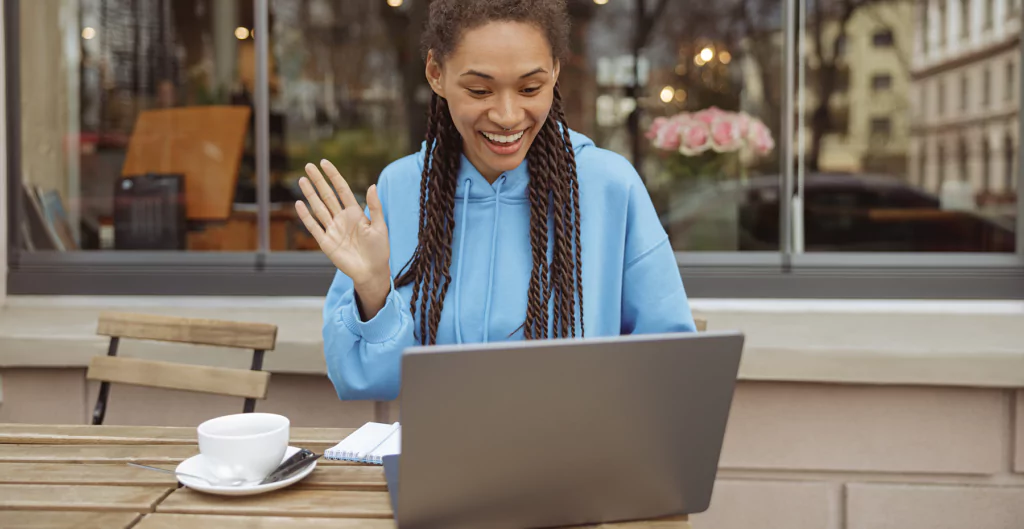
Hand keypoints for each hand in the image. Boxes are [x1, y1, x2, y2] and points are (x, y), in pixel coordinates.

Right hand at [295, 160, 390, 297]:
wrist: (372, 271)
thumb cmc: (379, 249)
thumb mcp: (380, 226)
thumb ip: (375, 207)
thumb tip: (372, 185)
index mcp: (355, 213)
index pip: (342, 190)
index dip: (333, 176)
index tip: (324, 163)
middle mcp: (342, 218)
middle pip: (327, 195)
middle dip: (318, 181)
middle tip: (308, 166)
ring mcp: (333, 229)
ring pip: (318, 208)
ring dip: (310, 194)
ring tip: (302, 180)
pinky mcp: (326, 242)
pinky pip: (314, 227)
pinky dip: (306, 216)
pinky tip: (299, 204)